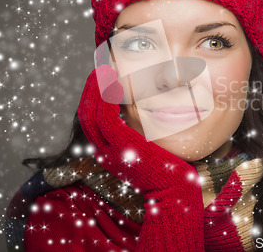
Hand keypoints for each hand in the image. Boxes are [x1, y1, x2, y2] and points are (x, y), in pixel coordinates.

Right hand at [77, 65, 203, 250]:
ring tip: (104, 71)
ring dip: (95, 91)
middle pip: (87, 114)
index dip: (95, 99)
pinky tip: (114, 84)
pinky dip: (104, 100)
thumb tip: (147, 115)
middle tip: (99, 70)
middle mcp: (106, 151)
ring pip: (91, 114)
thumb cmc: (169, 170)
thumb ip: (142, 134)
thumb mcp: (150, 149)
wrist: (175, 191)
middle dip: (91, 91)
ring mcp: (110, 150)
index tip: (103, 81)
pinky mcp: (120, 147)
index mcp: (111, 152)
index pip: (94, 120)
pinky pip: (104, 119)